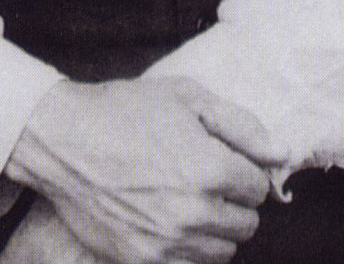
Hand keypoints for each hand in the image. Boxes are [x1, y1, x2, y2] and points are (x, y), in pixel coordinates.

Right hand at [7, 75, 282, 263]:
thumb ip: (240, 125)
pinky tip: (170, 224)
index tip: (218, 158)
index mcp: (210, 168)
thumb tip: (281, 154)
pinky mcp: (144, 261)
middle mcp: (195, 212)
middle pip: (247, 224)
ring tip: (184, 199)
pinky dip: (189, 251)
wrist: (62, 139)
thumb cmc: (123, 111)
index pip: (259, 187)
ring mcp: (169, 242)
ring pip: (223, 251)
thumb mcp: (185, 97)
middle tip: (201, 178)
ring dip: (214, 229)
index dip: (242, 169)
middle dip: (232, 201)